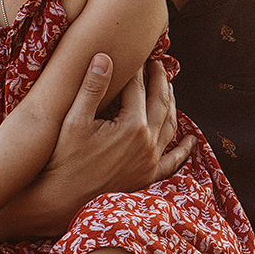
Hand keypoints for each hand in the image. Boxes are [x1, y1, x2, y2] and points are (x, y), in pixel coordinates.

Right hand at [47, 55, 190, 197]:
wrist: (63, 199)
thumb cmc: (64, 159)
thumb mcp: (73, 120)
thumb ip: (91, 88)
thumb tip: (104, 56)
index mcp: (132, 125)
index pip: (138, 88)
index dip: (137, 68)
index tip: (138, 53)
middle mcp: (148, 142)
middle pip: (160, 102)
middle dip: (160, 80)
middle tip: (158, 63)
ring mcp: (151, 161)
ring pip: (170, 125)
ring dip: (172, 104)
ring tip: (169, 87)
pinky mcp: (148, 177)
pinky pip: (173, 161)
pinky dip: (184, 150)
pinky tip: (191, 140)